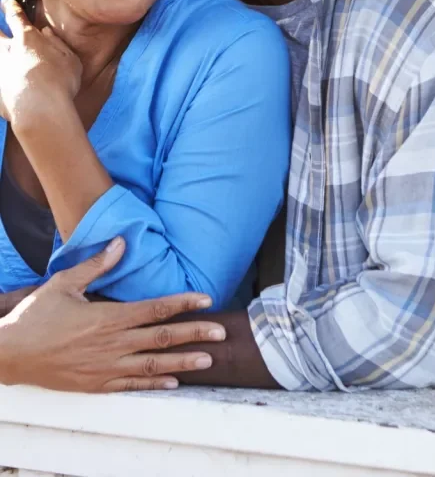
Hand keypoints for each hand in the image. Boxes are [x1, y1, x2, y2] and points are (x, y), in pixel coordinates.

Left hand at [0, 0, 81, 124]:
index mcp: (28, 40)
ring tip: (3, 57)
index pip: (16, 18)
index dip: (11, 8)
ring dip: (0, 56)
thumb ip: (58, 44)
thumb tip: (46, 33)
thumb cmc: (60, 83)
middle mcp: (7, 52)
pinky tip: (4, 89)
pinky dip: (1, 85)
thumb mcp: (70, 60)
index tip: (6, 2)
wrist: (39, 112)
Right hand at [0, 237, 224, 392]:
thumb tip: (121, 242)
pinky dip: (155, 384)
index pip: (155, 309)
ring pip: (153, 365)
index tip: (206, 300)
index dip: (183, 304)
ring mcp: (106, 367)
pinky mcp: (97, 384)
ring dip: (183, 361)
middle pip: (162, 339)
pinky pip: (133, 385)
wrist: (13, 354)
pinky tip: (174, 382)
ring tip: (208, 360)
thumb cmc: (37, 317)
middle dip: (194, 334)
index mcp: (109, 317)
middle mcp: (113, 344)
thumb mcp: (66, 283)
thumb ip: (97, 265)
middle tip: (221, 334)